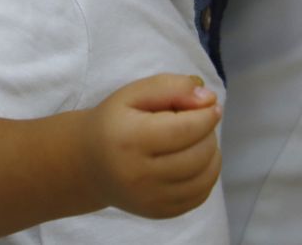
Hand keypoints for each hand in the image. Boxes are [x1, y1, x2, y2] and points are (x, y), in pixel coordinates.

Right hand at [83, 74, 222, 219]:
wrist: (89, 164)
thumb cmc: (114, 122)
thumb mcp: (133, 93)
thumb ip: (170, 87)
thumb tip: (208, 99)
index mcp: (130, 140)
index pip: (186, 130)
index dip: (207, 115)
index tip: (211, 105)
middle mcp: (139, 175)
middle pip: (198, 155)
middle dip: (209, 134)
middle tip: (201, 122)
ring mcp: (149, 199)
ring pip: (203, 178)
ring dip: (212, 155)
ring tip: (200, 140)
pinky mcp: (158, 213)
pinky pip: (199, 196)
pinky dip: (206, 176)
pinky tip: (195, 161)